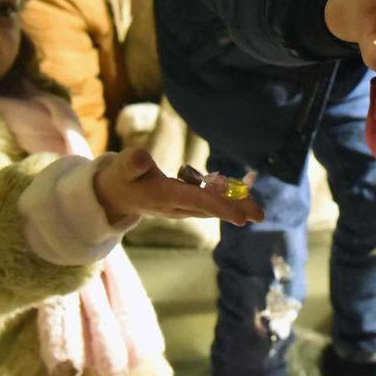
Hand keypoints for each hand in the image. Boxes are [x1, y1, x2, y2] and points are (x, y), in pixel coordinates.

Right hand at [93, 148, 264, 227]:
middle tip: (259, 215)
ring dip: (235, 207)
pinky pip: (210, 202)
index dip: (220, 208)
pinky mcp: (186, 203)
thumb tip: (141, 157)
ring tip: (257, 209)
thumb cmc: (121, 177)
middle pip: (211, 208)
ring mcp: (182, 207)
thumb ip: (131, 163)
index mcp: (165, 196)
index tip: (241, 218)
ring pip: (213, 207)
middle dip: (235, 210)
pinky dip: (227, 199)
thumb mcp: (122, 166)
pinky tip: (244, 194)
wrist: (116, 196)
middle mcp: (177, 206)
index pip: (197, 202)